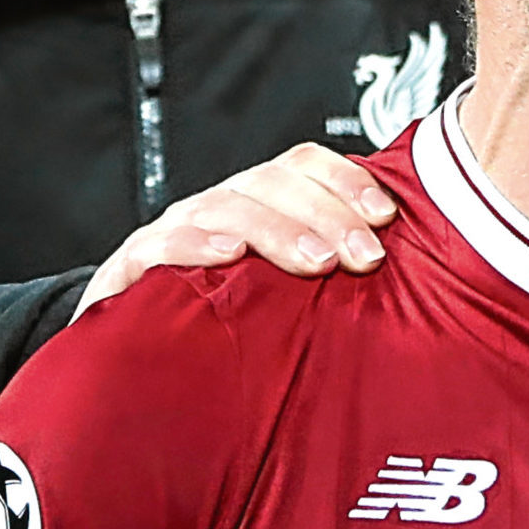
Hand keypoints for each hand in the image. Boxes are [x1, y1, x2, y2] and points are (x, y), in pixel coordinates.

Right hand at [73, 143, 398, 319]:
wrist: (132, 364)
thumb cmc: (218, 321)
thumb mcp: (279, 293)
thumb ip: (325, 271)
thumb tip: (397, 276)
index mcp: (255, 202)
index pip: (302, 164)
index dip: (347, 181)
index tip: (385, 217)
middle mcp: (217, 208)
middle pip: (272, 182)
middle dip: (326, 215)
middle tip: (363, 256)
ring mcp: (173, 233)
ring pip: (226, 206)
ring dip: (277, 230)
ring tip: (315, 260)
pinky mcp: (131, 269)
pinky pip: (160, 245)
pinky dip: (194, 245)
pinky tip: (227, 255)